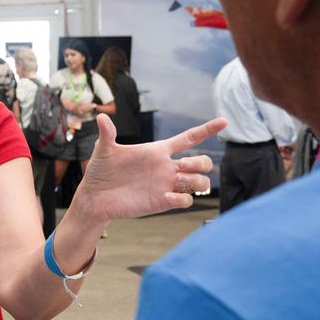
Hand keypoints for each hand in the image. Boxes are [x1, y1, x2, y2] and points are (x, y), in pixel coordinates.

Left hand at [72, 114, 226, 221]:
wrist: (95, 197)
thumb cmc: (100, 171)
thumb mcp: (103, 150)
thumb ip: (107, 134)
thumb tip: (101, 117)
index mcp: (157, 151)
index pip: (189, 138)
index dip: (207, 129)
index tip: (224, 121)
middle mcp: (167, 167)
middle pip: (201, 162)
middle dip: (202, 162)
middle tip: (183, 167)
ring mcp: (166, 185)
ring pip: (199, 182)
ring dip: (197, 181)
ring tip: (178, 181)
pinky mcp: (162, 202)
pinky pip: (185, 200)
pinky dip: (182, 198)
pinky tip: (169, 196)